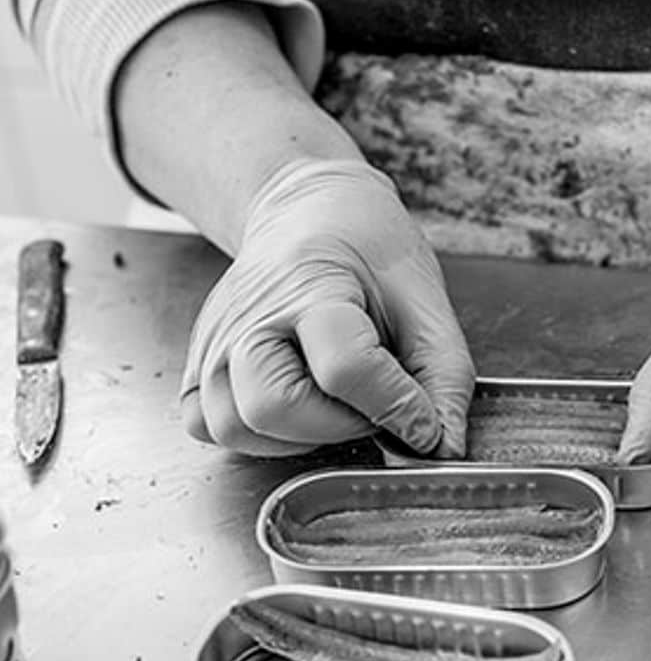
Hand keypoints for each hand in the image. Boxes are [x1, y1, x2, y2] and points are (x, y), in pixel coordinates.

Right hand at [180, 158, 474, 456]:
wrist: (307, 212)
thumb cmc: (368, 251)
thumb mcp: (425, 302)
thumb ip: (443, 377)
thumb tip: (443, 448)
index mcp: (310, 284)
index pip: (345, 368)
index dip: (395, 406)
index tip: (423, 421)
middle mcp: (248, 315)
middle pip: (275, 407)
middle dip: (339, 425)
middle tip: (369, 401)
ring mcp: (214, 342)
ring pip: (236, 427)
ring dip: (297, 436)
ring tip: (333, 403)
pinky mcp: (196, 365)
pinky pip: (210, 427)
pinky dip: (256, 436)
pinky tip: (295, 408)